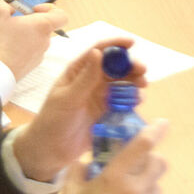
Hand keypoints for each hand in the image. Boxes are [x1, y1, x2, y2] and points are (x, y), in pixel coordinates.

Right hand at [0, 0, 67, 79]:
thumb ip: (7, 3)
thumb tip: (11, 7)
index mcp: (42, 26)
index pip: (61, 15)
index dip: (50, 8)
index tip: (33, 9)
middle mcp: (45, 42)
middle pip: (44, 27)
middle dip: (30, 22)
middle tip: (12, 22)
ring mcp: (39, 56)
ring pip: (35, 40)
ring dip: (24, 36)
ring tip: (5, 37)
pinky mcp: (30, 67)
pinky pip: (29, 53)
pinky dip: (20, 49)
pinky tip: (4, 50)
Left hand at [11, 39, 147, 181]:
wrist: (50, 151)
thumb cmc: (52, 121)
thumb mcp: (68, 98)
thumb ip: (85, 78)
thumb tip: (98, 52)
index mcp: (78, 71)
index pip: (98, 51)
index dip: (115, 44)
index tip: (132, 43)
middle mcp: (91, 80)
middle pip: (115, 67)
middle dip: (130, 66)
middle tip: (143, 72)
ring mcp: (100, 96)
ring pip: (122, 83)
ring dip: (134, 82)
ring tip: (142, 88)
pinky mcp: (107, 113)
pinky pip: (123, 102)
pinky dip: (132, 99)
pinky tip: (138, 102)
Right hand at [58, 121, 168, 193]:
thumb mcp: (71, 193)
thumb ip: (78, 171)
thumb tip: (86, 162)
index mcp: (115, 177)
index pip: (142, 146)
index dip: (154, 131)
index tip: (162, 123)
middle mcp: (136, 189)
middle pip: (159, 163)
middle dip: (152, 158)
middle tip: (139, 163)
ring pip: (158, 185)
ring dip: (148, 183)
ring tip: (131, 192)